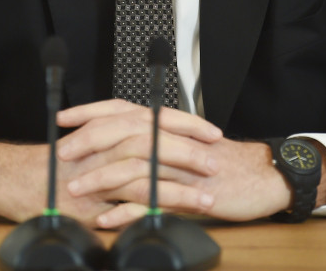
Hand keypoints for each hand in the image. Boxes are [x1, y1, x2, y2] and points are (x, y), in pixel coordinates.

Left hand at [56, 100, 292, 227]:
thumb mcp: (183, 145)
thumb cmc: (222, 163)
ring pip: (134, 166)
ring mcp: (180, 167)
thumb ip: (153, 141)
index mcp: (166, 126)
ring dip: (101, 178)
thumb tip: (117, 143)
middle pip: (123, 132)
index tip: (64, 118)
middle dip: (89, 142)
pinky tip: (107, 217)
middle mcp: (170, 140)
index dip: (91, 112)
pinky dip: (126, 210)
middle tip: (63, 154)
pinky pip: (152, 202)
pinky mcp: (190, 194)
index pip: (122, 109)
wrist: (262, 177)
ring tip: (77, 189)